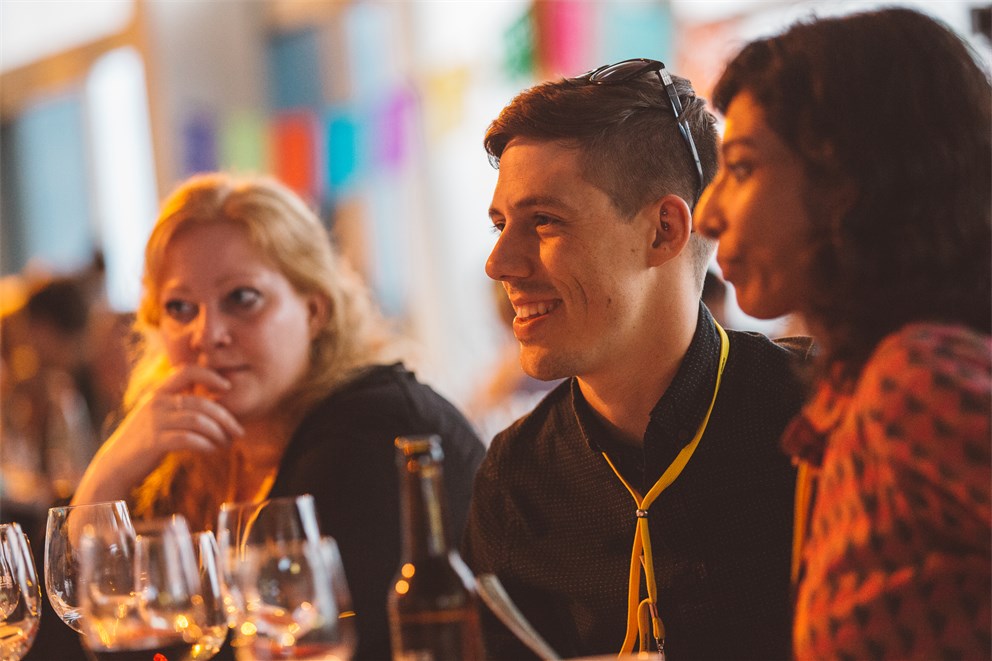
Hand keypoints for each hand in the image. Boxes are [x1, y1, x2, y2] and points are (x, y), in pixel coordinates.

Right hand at [72, 365, 244, 504]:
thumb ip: (178, 406)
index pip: (187, 371)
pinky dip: (205, 444)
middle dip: (225, 417)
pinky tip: (211, 450)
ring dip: (218, 433)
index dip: (210, 375)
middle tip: (239, 431)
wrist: (115, 466)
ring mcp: (154, 422)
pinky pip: (188, 439)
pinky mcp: (154, 442)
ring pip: (198, 420)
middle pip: (201, 403)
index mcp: (159, 393)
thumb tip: (213, 406)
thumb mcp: (158, 416)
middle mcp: (156, 403)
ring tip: (227, 444)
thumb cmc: (144, 441)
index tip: (227, 387)